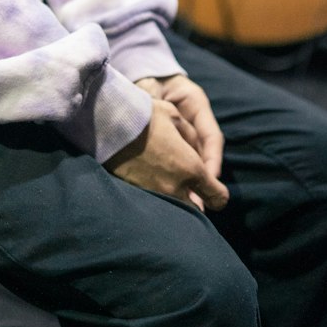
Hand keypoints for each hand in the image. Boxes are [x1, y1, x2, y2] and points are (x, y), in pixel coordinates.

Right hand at [104, 76, 228, 212]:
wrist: (108, 123)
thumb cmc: (144, 115)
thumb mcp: (174, 116)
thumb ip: (192, 136)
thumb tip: (196, 149)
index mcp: (191, 168)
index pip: (217, 197)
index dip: (219, 194)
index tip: (213, 188)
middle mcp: (176, 187)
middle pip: (197, 211)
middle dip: (198, 201)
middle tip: (192, 189)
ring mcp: (155, 194)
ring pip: (176, 210)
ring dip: (178, 202)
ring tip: (170, 186)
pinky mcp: (137, 194)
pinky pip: (157, 204)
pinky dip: (159, 198)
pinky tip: (152, 183)